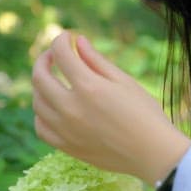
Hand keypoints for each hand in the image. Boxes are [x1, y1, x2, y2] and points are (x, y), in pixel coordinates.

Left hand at [31, 32, 190, 184]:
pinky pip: (41, 127)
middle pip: (40, 77)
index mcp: (89, 87)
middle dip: (44, 59)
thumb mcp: (124, 81)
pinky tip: (52, 107)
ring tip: (53, 80)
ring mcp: (66, 130)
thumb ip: (97, 60)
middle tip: (54, 55)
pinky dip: (41, 113)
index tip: (67, 37)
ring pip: (37, 102)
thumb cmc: (145, 113)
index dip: (61, 40)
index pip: (61, 54)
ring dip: (41, 85)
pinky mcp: (67, 147)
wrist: (153, 153)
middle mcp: (71, 108)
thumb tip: (78, 42)